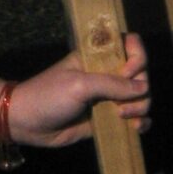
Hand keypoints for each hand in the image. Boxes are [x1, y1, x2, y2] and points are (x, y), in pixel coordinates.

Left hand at [6, 33, 151, 149]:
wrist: (29, 123)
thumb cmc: (49, 95)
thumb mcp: (79, 85)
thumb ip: (112, 84)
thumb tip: (143, 88)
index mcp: (98, 57)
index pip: (130, 45)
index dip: (137, 57)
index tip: (127, 72)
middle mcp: (108, 74)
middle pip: (141, 74)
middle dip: (140, 89)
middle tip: (121, 104)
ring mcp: (109, 97)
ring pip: (141, 98)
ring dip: (140, 107)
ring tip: (122, 117)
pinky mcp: (109, 119)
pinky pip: (136, 118)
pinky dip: (142, 123)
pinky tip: (136, 129)